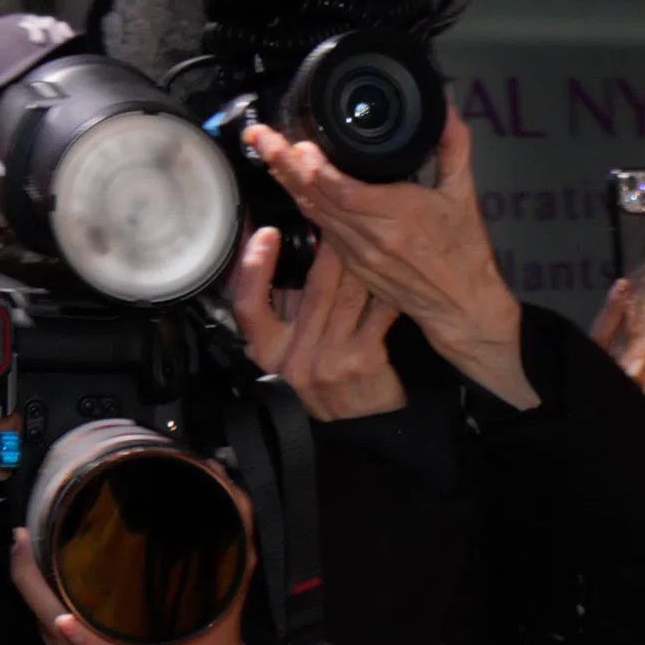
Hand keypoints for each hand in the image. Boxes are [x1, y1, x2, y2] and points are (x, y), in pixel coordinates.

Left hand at [11, 513, 257, 644]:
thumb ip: (230, 548)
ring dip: (32, 600)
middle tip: (23, 547)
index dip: (84, 640)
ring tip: (22, 555)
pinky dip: (41, 613)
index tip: (63, 615)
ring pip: (52, 643)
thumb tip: (219, 483)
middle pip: (64, 642)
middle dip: (35, 594)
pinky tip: (35, 584)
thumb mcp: (228, 599)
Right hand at [229, 218, 403, 421]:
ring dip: (362, 261)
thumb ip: (281, 302)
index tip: (268, 233)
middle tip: (342, 218)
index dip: (254, 266)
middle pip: (311, 288)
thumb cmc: (322, 374)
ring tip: (371, 235)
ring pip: (348, 292)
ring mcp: (330, 361)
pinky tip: (396, 272)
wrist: (358, 426)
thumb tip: (273, 241)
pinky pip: (378, 311)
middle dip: (329, 247)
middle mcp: (294, 358)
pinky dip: (388, 289)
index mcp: (268, 350)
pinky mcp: (363, 361)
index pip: (248, 304)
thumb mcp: (290, 345)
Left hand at [250, 115, 531, 407]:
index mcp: (399, 215)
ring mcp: (359, 254)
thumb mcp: (464, 195)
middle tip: (260, 135)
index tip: (298, 144)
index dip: (315, 168)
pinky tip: (291, 184)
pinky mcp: (355, 266)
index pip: (343, 191)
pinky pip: (323, 230)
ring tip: (265, 152)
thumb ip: (454, 146)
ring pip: (314, 213)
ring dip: (287, 182)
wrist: (462, 307)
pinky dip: (306, 204)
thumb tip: (445, 109)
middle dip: (284, 163)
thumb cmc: (465, 254)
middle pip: (317, 197)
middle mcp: (373, 237)